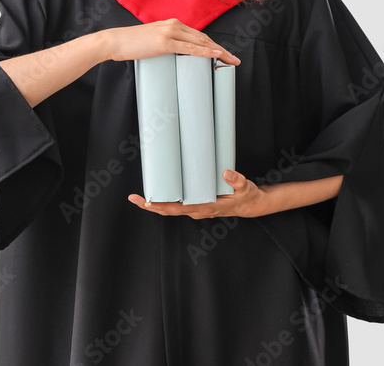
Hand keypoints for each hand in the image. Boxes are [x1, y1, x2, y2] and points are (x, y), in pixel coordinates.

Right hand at [101, 18, 240, 64]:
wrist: (115, 41)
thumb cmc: (131, 43)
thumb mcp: (153, 40)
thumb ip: (167, 43)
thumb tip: (177, 54)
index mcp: (172, 24)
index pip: (199, 35)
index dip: (214, 44)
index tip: (224, 54)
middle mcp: (174, 25)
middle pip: (204, 38)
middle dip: (221, 49)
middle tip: (233, 59)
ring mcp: (170, 32)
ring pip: (201, 42)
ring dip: (218, 51)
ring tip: (230, 60)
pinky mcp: (165, 42)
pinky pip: (190, 48)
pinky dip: (205, 51)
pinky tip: (215, 54)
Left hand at [127, 169, 266, 218]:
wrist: (250, 204)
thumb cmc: (246, 196)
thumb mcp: (246, 188)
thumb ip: (237, 180)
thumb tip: (226, 172)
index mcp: (205, 207)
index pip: (178, 209)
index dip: (161, 206)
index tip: (148, 202)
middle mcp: (197, 210)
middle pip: (169, 210)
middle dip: (151, 205)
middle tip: (133, 197)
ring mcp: (196, 208)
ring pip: (171, 208)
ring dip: (155, 203)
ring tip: (139, 195)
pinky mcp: (197, 203)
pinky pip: (177, 204)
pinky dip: (165, 199)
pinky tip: (158, 191)